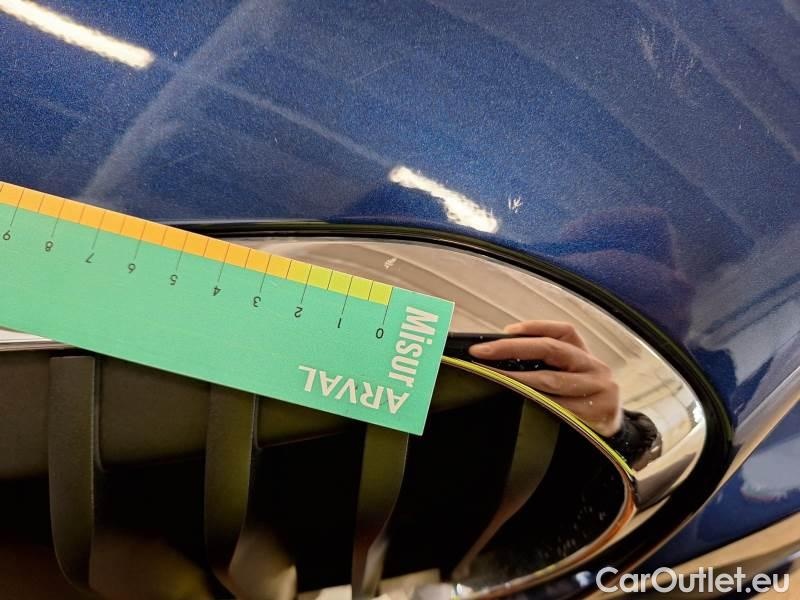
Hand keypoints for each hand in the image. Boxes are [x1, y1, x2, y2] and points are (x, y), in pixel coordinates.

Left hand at [469, 320, 621, 436]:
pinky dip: (535, 404)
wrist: (613, 437)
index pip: (563, 331)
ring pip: (552, 381)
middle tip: (482, 352)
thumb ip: (546, 366)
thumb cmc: (581, 404)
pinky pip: (559, 408)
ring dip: (518, 378)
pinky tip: (517, 402)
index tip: (505, 330)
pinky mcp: (597, 414)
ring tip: (493, 376)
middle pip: (552, 349)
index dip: (534, 327)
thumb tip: (499, 356)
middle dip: (511, 348)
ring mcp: (599, 390)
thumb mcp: (571, 379)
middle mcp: (595, 368)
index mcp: (585, 355)